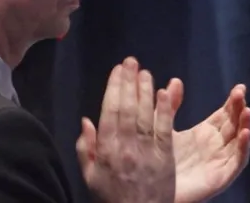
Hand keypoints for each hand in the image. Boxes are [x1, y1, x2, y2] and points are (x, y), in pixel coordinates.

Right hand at [78, 58, 175, 202]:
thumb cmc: (111, 195)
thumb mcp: (89, 175)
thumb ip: (84, 147)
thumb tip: (86, 120)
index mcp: (106, 149)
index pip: (110, 111)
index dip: (113, 88)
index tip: (116, 70)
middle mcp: (126, 146)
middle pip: (127, 108)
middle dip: (128, 82)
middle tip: (131, 61)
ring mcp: (147, 151)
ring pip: (145, 114)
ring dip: (145, 90)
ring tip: (144, 72)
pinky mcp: (165, 157)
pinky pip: (165, 129)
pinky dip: (165, 110)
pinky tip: (165, 92)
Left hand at [169, 80, 249, 202]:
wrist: (151, 189)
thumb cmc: (157, 159)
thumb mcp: (163, 127)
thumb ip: (169, 106)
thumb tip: (176, 81)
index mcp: (205, 133)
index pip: (225, 114)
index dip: (233, 102)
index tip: (240, 87)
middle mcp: (216, 146)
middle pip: (234, 124)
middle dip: (239, 108)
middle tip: (241, 92)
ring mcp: (220, 161)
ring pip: (239, 141)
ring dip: (245, 126)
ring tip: (247, 110)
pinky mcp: (221, 176)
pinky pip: (237, 161)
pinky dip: (243, 147)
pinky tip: (244, 134)